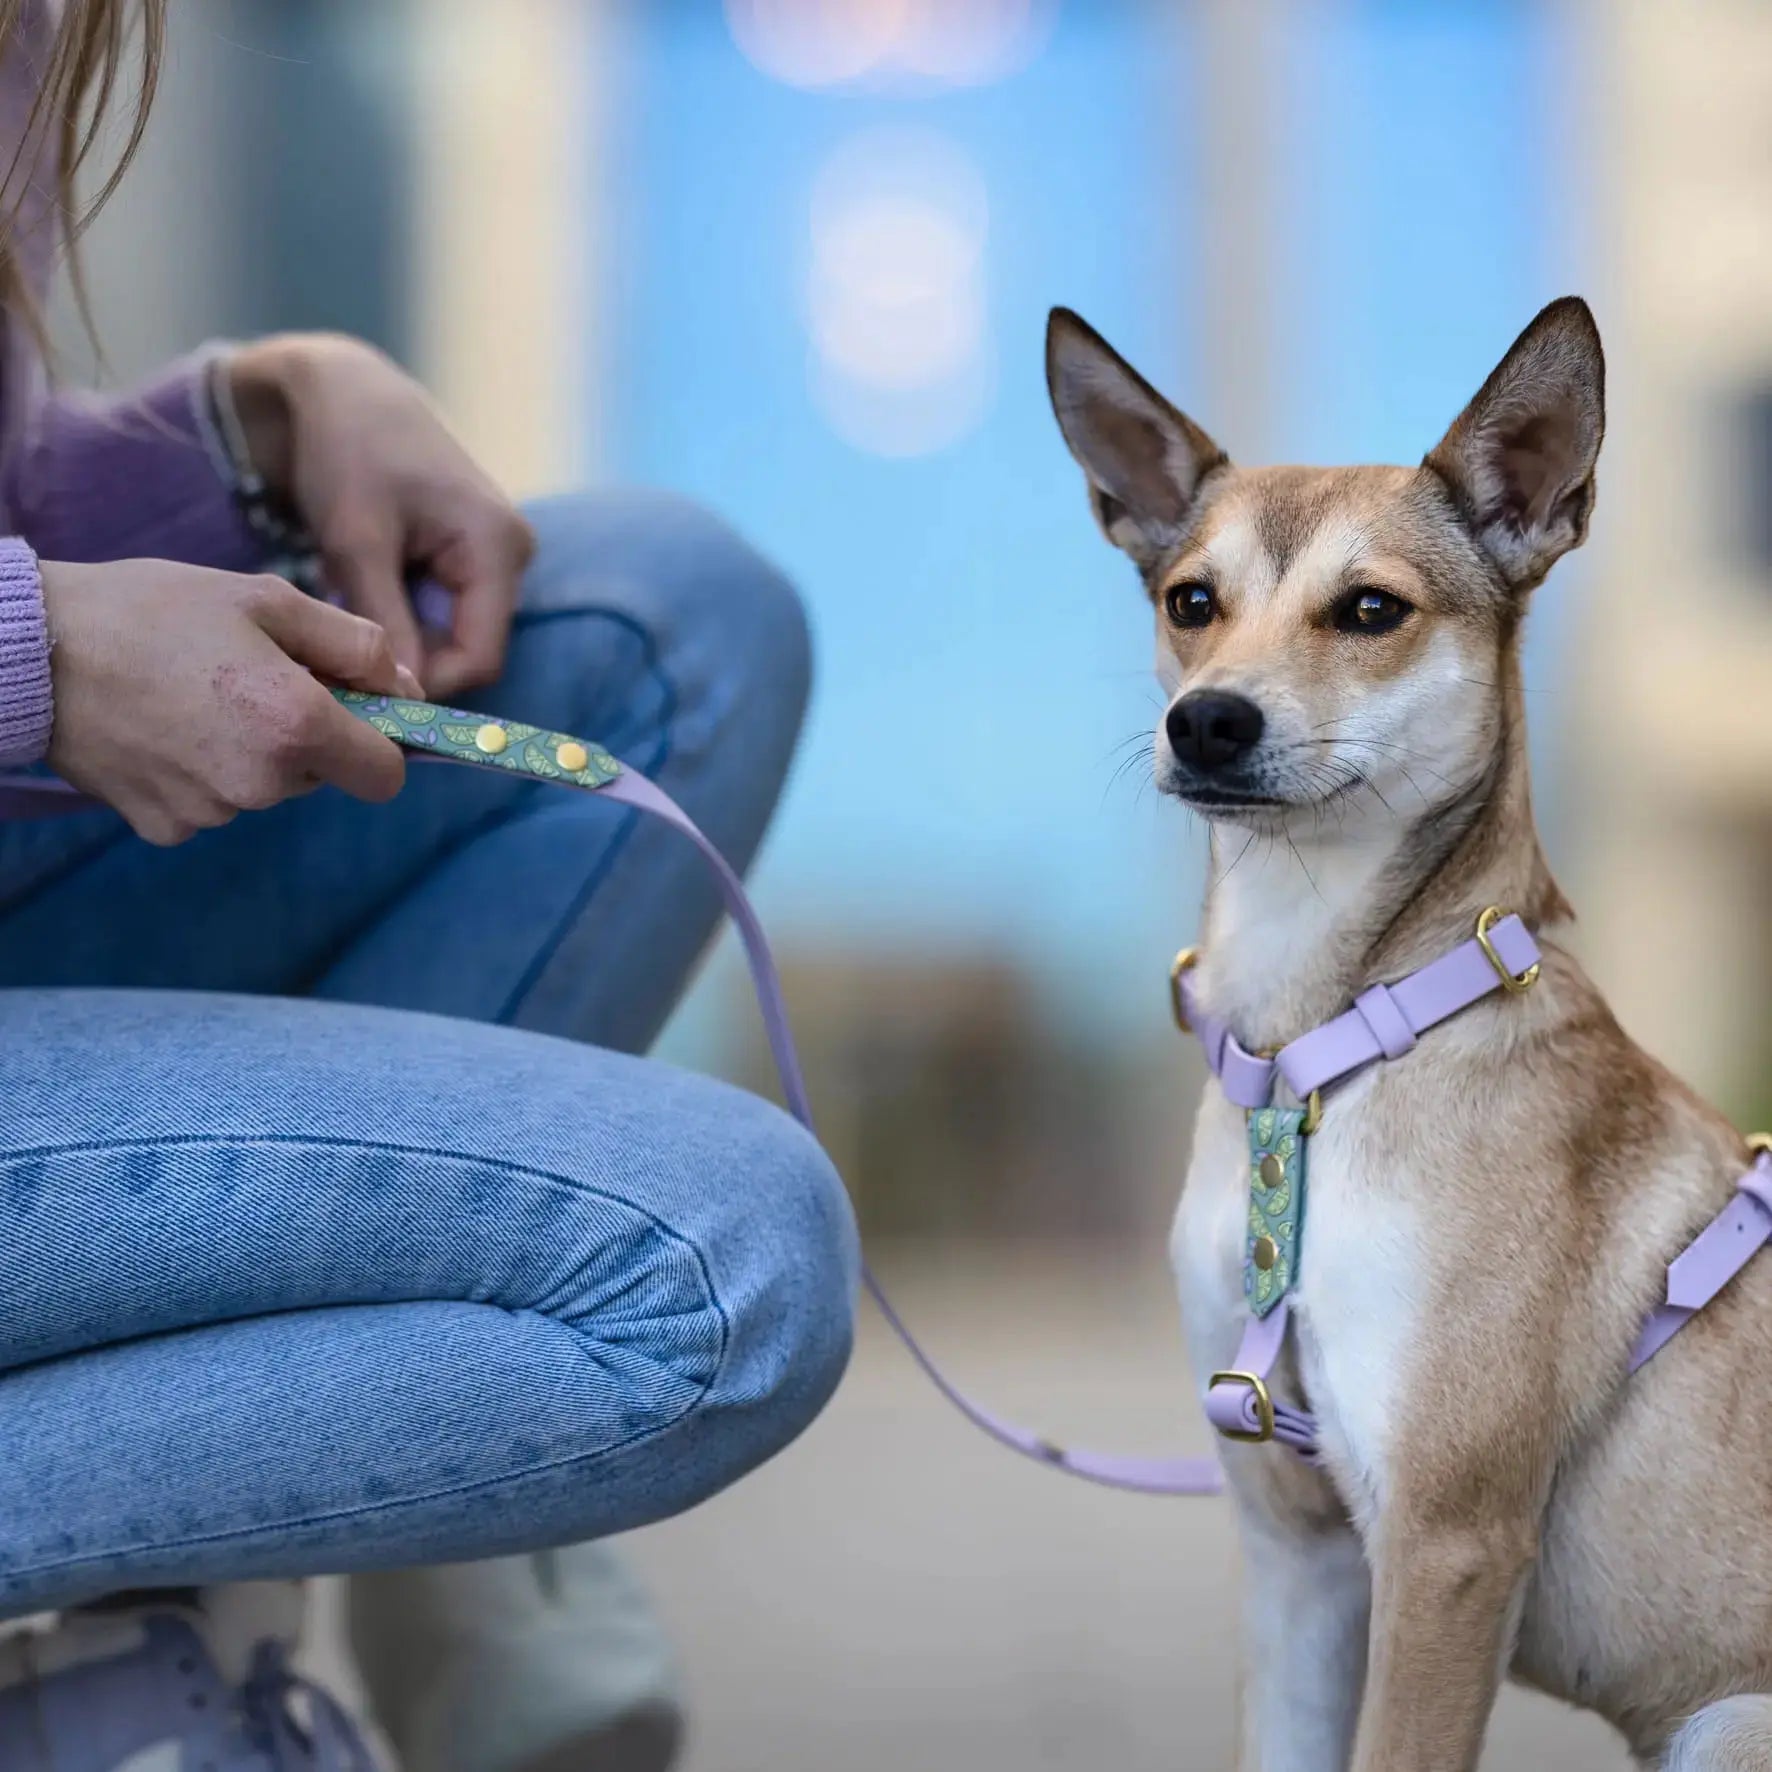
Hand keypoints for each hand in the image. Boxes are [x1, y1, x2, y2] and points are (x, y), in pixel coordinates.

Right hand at [43, 558, 413, 845]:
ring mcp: (211, 813)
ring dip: (250, 749)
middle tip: (248, 677)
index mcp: (297, 726)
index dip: (378, 742)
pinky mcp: (166, 827)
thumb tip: (404, 687)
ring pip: (265, 787)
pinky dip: (201, 770)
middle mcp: (261, 783)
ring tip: (196, 695)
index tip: (355, 712)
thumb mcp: (267, 599)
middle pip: (320, 774)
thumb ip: (354, 645)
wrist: (32, 651)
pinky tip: (163, 726)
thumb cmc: (152, 611)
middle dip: (304, 733)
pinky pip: (212, 802)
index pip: (385, 775)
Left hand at [227, 334, 535, 699]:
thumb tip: (402, 697)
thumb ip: (385, 621)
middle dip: (411, 663)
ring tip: (345, 617)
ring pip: (454, 636)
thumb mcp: (357, 541)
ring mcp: (497, 557)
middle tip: (342, 662)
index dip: (427, 686)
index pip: (480, 658)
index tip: (363, 691)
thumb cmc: (348, 451)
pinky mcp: (473, 557)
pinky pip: (445, 613)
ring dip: (402, 639)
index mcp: (499, 547)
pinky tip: (363, 595)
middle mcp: (513, 556)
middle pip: (470, 651)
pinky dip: (403, 617)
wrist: (345, 392)